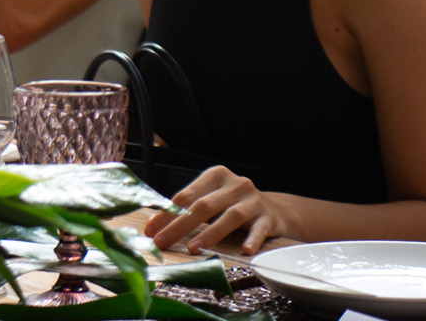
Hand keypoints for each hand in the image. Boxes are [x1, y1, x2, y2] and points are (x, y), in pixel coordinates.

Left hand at [144, 166, 289, 254]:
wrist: (274, 210)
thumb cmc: (233, 205)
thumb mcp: (212, 199)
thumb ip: (189, 208)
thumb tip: (155, 226)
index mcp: (215, 176)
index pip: (186, 195)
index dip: (167, 213)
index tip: (151, 230)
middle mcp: (234, 184)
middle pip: (203, 206)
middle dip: (180, 225)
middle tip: (163, 242)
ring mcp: (253, 200)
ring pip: (230, 216)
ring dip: (210, 234)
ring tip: (194, 248)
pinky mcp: (268, 217)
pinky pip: (259, 229)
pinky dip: (252, 239)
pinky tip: (244, 250)